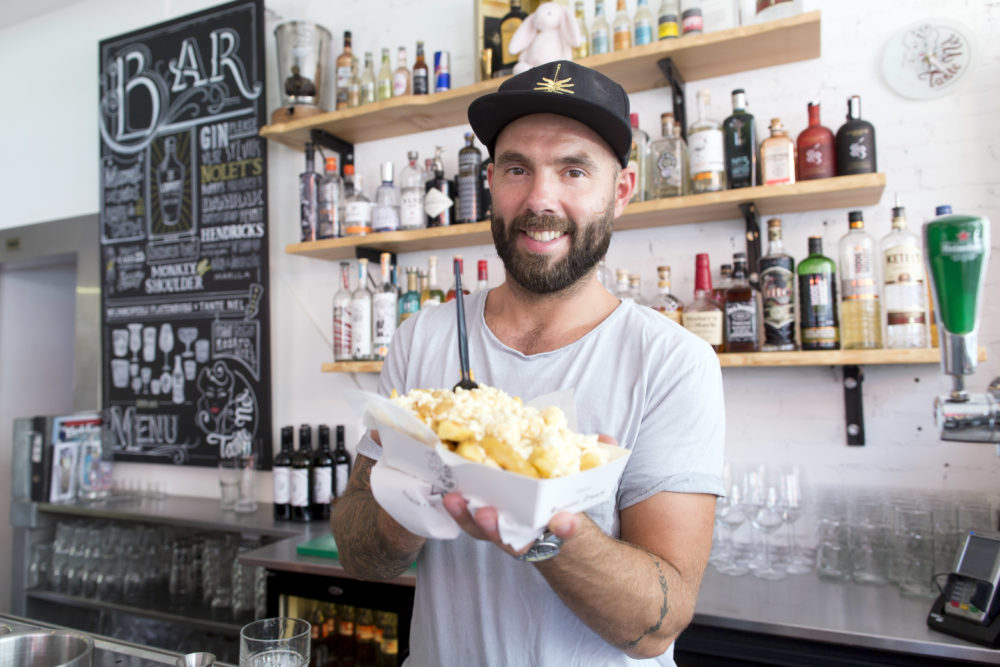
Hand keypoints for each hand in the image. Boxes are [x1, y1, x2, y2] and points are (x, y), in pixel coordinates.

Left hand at [440, 433, 617, 557]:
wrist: (552, 535)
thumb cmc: (566, 508)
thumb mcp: (585, 489)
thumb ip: (595, 467)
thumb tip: (607, 440)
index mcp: (561, 530)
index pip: (566, 532)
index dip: (566, 528)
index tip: (564, 521)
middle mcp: (533, 537)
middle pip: (514, 541)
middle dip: (500, 529)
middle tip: (488, 514)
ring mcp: (507, 534)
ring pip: (486, 533)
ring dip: (469, 518)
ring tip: (455, 499)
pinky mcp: (487, 523)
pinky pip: (470, 520)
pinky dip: (459, 509)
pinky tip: (446, 491)